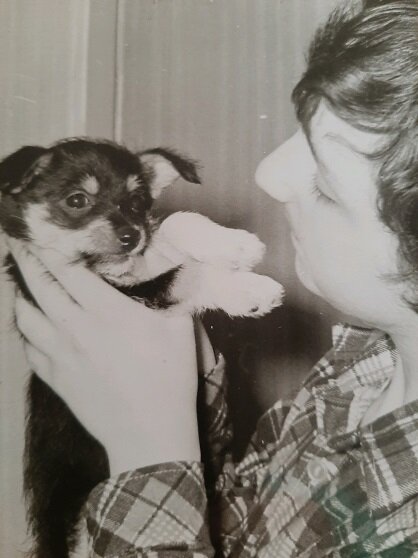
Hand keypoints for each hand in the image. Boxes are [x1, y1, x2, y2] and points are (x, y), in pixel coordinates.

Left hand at [7, 238, 210, 474]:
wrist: (148, 434)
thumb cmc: (169, 380)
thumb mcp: (182, 329)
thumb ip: (175, 293)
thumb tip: (179, 266)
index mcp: (107, 311)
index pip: (70, 269)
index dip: (53, 246)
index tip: (45, 231)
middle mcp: (75, 327)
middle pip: (40, 285)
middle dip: (27, 258)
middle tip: (20, 241)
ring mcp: (60, 354)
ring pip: (25, 316)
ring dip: (20, 293)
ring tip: (20, 281)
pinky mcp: (55, 378)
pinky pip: (29, 347)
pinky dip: (25, 330)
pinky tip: (30, 324)